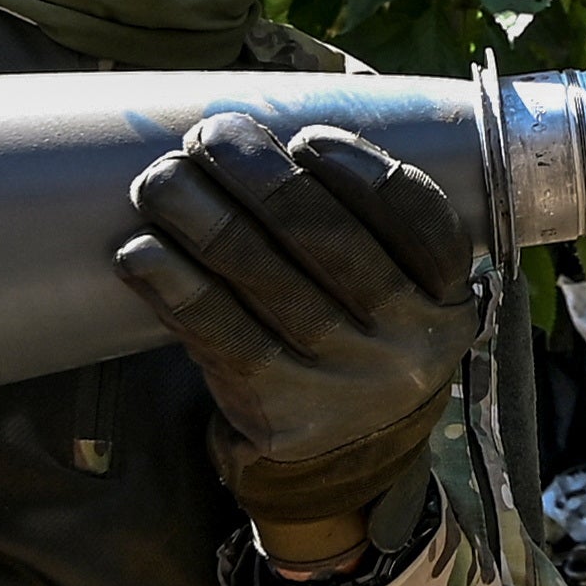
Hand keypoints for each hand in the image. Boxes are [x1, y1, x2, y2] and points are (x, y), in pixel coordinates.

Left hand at [115, 116, 481, 565]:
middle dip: (257, 176)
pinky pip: (220, 336)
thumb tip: (269, 128)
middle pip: (326, 240)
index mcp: (445, 296)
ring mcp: (343, 382)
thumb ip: (365, 220)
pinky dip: (174, 288)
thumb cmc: (359, 334)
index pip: (415, 221)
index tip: (304, 135)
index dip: (360, 170)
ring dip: (201, 219)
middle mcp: (405, 342)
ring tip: (159, 178)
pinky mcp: (279, 412)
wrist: (349, 458)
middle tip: (209, 135)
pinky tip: (140, 252)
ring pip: (265, 281)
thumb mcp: (401, 287)